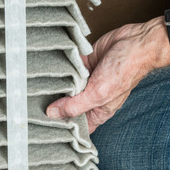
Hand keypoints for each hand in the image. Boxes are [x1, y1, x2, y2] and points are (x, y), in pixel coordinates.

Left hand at [46, 18, 169, 132]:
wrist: (135, 42)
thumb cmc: (125, 71)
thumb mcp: (98, 94)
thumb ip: (75, 105)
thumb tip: (52, 113)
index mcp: (97, 111)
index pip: (76, 126)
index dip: (62, 128)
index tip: (43, 126)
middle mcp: (90, 97)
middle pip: (66, 106)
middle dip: (52, 105)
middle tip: (34, 105)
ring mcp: (86, 79)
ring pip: (64, 86)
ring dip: (53, 85)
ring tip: (36, 87)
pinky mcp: (82, 62)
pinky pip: (66, 68)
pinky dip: (58, 68)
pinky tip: (48, 69)